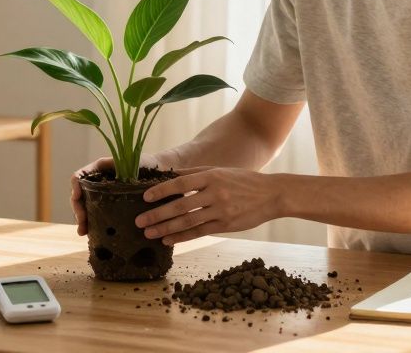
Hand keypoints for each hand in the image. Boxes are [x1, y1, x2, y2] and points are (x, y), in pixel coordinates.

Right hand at [70, 152, 172, 235]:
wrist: (160, 173)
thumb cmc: (146, 164)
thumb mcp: (131, 162)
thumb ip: (118, 166)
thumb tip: (105, 176)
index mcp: (99, 169)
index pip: (79, 177)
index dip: (75, 187)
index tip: (77, 197)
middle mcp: (97, 181)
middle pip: (78, 194)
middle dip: (78, 210)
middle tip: (82, 224)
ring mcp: (102, 193)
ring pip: (84, 205)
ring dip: (81, 218)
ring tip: (84, 231)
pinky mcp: (109, 204)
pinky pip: (94, 212)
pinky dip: (90, 222)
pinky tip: (90, 232)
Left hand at [134, 167, 281, 245]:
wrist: (271, 194)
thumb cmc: (243, 181)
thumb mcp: (220, 171)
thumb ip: (196, 172)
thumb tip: (171, 175)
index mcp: (211, 176)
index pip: (180, 183)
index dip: (161, 191)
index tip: (144, 197)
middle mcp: (214, 193)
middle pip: (180, 205)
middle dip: (157, 214)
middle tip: (139, 221)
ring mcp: (220, 211)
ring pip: (188, 221)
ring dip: (166, 228)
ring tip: (149, 233)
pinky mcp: (225, 225)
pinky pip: (200, 232)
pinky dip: (182, 237)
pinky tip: (168, 239)